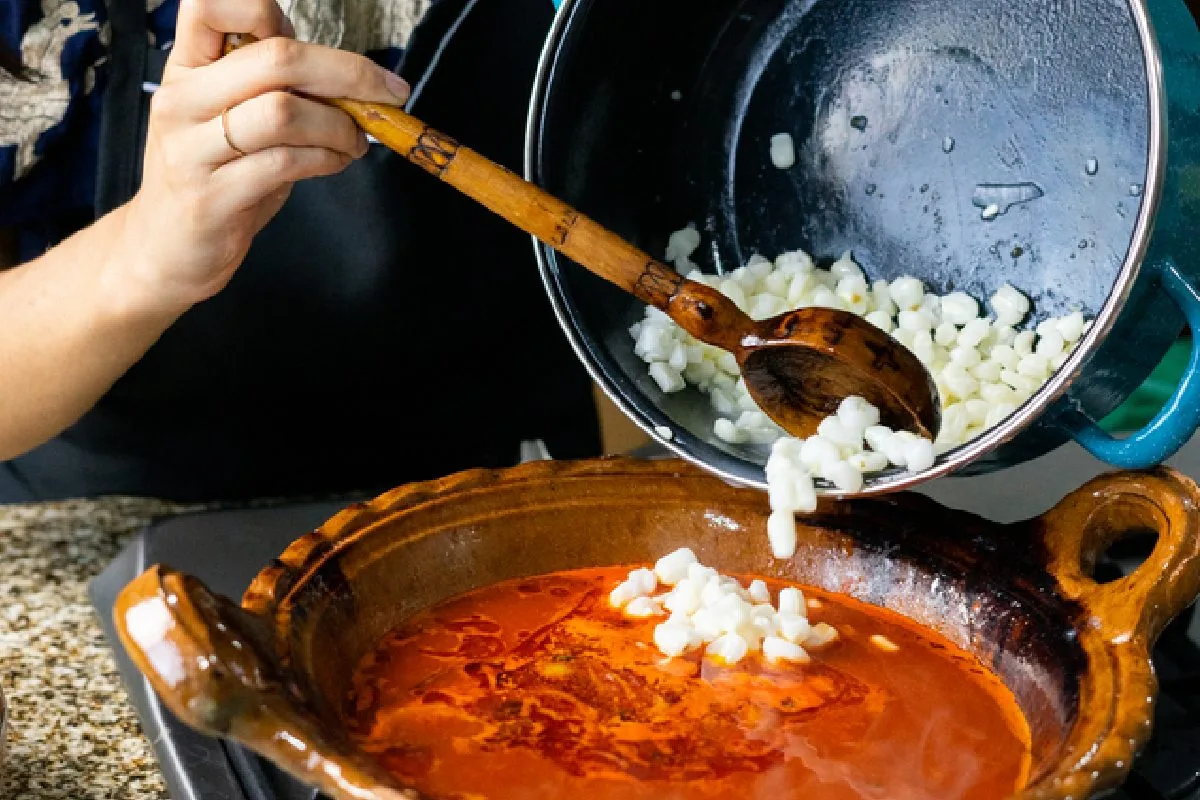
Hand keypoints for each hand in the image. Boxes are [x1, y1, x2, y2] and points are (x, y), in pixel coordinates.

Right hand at [118, 0, 409, 312]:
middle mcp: (182, 98)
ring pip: (284, 111)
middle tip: (387, 93)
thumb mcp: (234, 113)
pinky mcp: (211, 196)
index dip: (268, 10)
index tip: (318, 48)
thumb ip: (273, 80)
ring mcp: (191, 148)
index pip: (214, 3)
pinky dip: (328, 159)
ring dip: (340, 125)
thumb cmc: (216, 173)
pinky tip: (336, 162)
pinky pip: (286, 162)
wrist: (168, 246)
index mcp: (187, 65)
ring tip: (355, 140)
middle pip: (276, 57)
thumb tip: (343, 65)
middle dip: (349, 72)